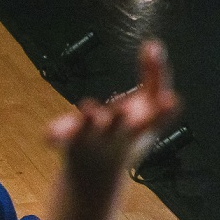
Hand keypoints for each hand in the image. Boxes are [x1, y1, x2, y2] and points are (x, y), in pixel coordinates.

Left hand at [45, 40, 180, 194]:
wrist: (97, 177)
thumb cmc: (128, 133)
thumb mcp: (148, 106)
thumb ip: (155, 75)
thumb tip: (153, 43)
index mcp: (143, 126)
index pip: (158, 119)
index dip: (166, 111)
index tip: (171, 100)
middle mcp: (120, 135)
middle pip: (122, 126)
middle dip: (122, 118)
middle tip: (124, 109)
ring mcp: (95, 140)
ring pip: (92, 130)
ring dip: (92, 120)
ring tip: (89, 106)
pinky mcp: (71, 142)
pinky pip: (62, 138)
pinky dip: (56, 136)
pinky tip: (49, 135)